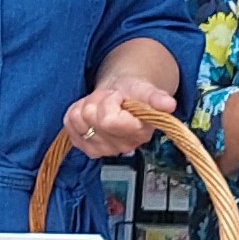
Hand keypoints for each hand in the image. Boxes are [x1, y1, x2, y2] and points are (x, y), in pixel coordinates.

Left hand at [63, 75, 178, 157]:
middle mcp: (121, 147)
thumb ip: (156, 97)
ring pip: (78, 120)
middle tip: (111, 99)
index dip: (111, 102)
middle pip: (91, 118)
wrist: (121, 96)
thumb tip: (169, 104)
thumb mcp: (146, 90)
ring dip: (87, 105)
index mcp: (139, 133)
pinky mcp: (83, 146)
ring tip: (102, 104)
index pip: (109, 120)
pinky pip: (69, 123)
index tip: (120, 97)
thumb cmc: (134, 94)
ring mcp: (100, 150)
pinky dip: (76, 112)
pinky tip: (92, 112)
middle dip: (99, 101)